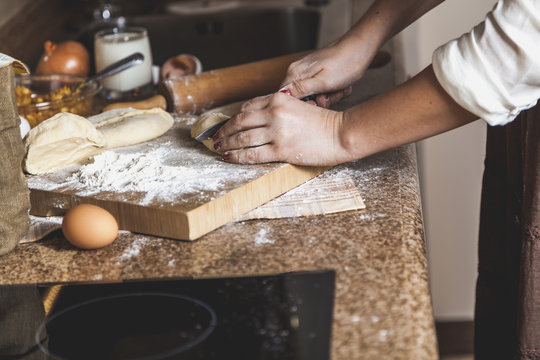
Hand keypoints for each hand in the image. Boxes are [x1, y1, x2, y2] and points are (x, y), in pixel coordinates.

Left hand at [212, 92, 348, 165]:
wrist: (341, 133)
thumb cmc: (324, 122)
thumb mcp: (299, 107)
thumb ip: (279, 109)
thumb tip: (260, 119)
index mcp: (278, 99)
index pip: (248, 107)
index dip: (234, 118)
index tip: (227, 125)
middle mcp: (274, 112)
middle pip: (240, 121)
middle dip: (225, 131)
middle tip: (215, 139)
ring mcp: (276, 131)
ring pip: (242, 138)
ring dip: (227, 144)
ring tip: (220, 149)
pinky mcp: (281, 149)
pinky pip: (252, 154)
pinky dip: (237, 156)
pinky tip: (229, 158)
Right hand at [280, 41, 369, 106]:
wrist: (363, 46)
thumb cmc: (346, 63)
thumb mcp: (324, 82)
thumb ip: (301, 90)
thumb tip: (282, 96)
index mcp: (295, 73)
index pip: (286, 98)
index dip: (301, 106)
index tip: (317, 105)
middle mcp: (298, 71)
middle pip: (301, 98)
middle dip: (318, 101)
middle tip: (332, 96)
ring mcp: (308, 71)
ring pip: (313, 95)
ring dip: (329, 97)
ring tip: (340, 89)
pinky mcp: (318, 71)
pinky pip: (321, 88)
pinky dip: (333, 90)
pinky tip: (342, 86)